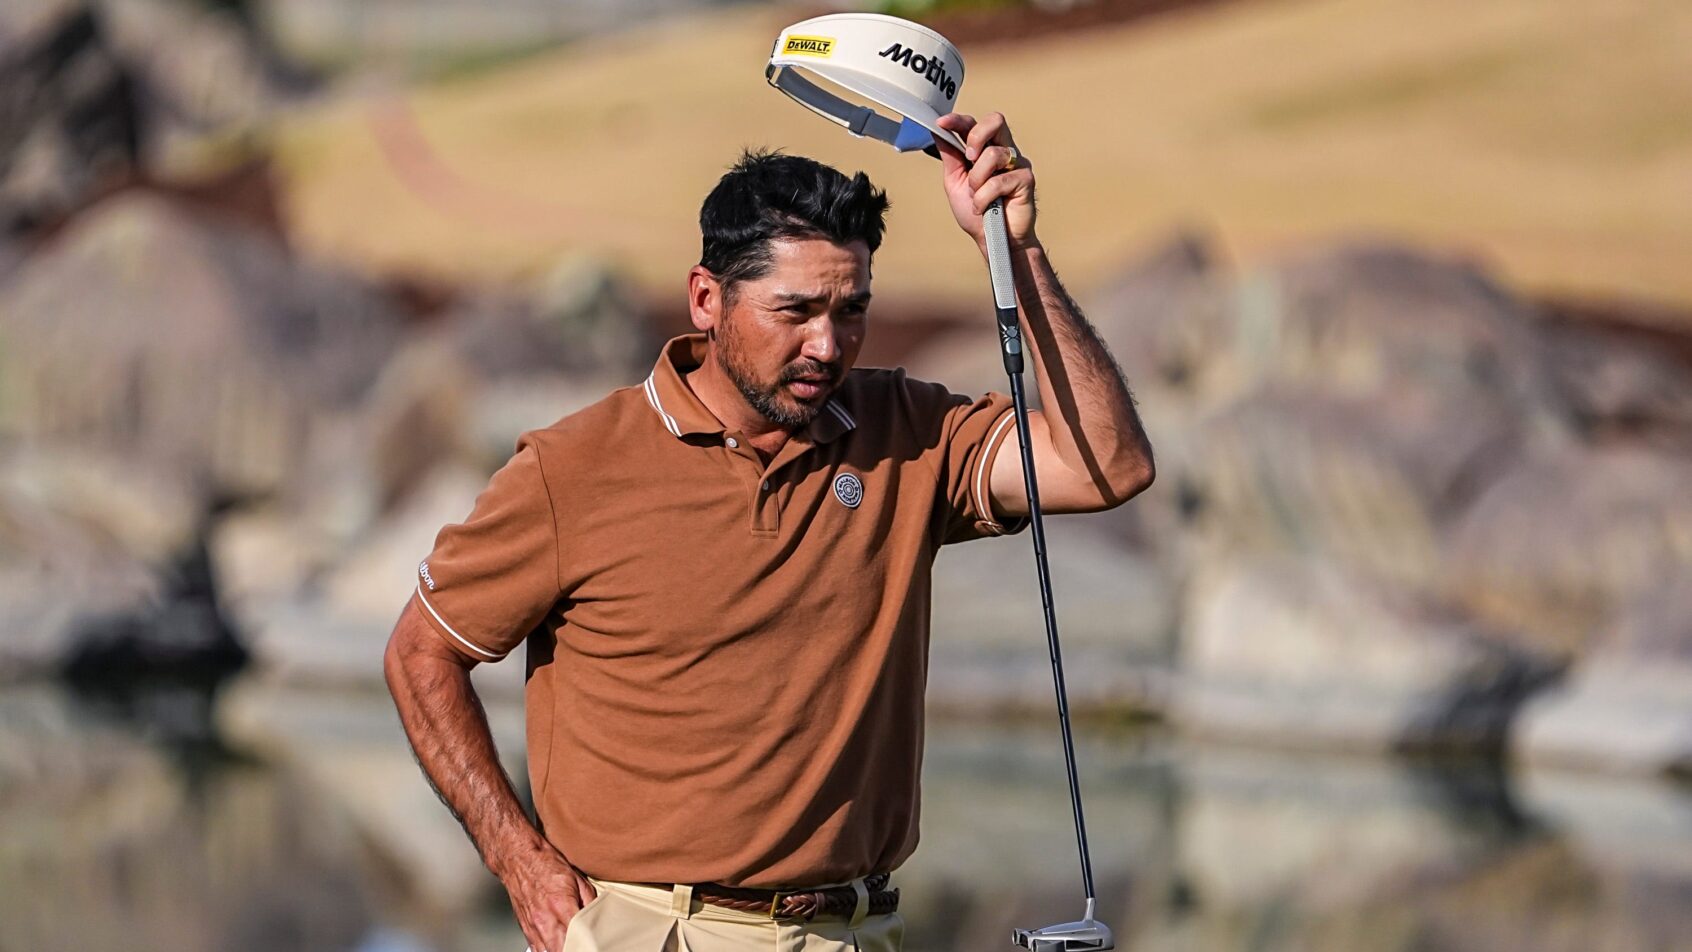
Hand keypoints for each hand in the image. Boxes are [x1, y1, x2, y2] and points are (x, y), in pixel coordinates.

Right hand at [500, 841, 598, 951]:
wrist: (520, 860)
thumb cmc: (546, 865)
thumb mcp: (578, 879)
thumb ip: (591, 902)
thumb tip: (600, 918)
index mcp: (561, 906)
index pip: (579, 936)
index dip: (588, 942)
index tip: (594, 942)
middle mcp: (545, 920)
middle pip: (564, 949)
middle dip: (575, 947)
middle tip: (584, 944)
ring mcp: (534, 928)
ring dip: (562, 950)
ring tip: (572, 945)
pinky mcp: (526, 930)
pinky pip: (538, 950)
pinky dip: (549, 950)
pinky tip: (557, 946)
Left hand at [934, 112, 1037, 251]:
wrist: (992, 240)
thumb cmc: (977, 213)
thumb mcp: (955, 182)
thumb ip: (950, 156)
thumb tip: (937, 131)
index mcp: (985, 149)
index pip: (974, 124)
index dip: (958, 120)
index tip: (941, 123)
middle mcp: (1003, 151)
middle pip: (995, 121)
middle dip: (976, 136)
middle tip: (969, 159)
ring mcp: (1017, 164)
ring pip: (992, 154)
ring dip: (977, 181)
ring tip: (977, 197)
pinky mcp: (1026, 179)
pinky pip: (999, 181)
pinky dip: (985, 198)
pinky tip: (985, 208)